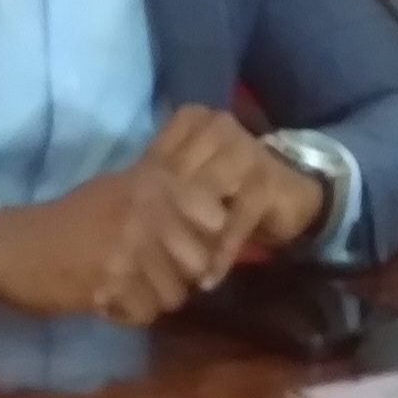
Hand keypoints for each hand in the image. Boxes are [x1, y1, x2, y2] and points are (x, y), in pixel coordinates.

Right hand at [0, 163, 229, 326]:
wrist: (15, 246)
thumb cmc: (73, 216)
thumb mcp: (123, 188)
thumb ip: (170, 197)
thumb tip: (221, 218)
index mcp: (153, 184)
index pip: (216, 218)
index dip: (208, 238)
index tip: (187, 245)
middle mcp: (147, 212)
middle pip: (200, 262)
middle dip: (181, 275)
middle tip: (153, 273)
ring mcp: (129, 249)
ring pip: (176, 293)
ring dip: (155, 296)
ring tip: (129, 285)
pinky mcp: (110, 285)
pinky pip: (147, 313)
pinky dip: (131, 313)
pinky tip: (110, 299)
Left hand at [146, 105, 328, 287]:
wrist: (291, 194)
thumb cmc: (230, 190)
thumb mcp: (190, 179)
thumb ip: (158, 180)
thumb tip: (106, 206)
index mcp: (197, 121)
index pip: (158, 154)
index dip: (142, 199)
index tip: (130, 234)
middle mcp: (221, 129)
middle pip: (178, 180)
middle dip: (163, 224)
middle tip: (146, 259)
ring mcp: (245, 154)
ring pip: (202, 200)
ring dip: (190, 241)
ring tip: (179, 273)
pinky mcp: (264, 185)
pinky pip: (233, 223)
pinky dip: (220, 253)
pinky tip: (209, 277)